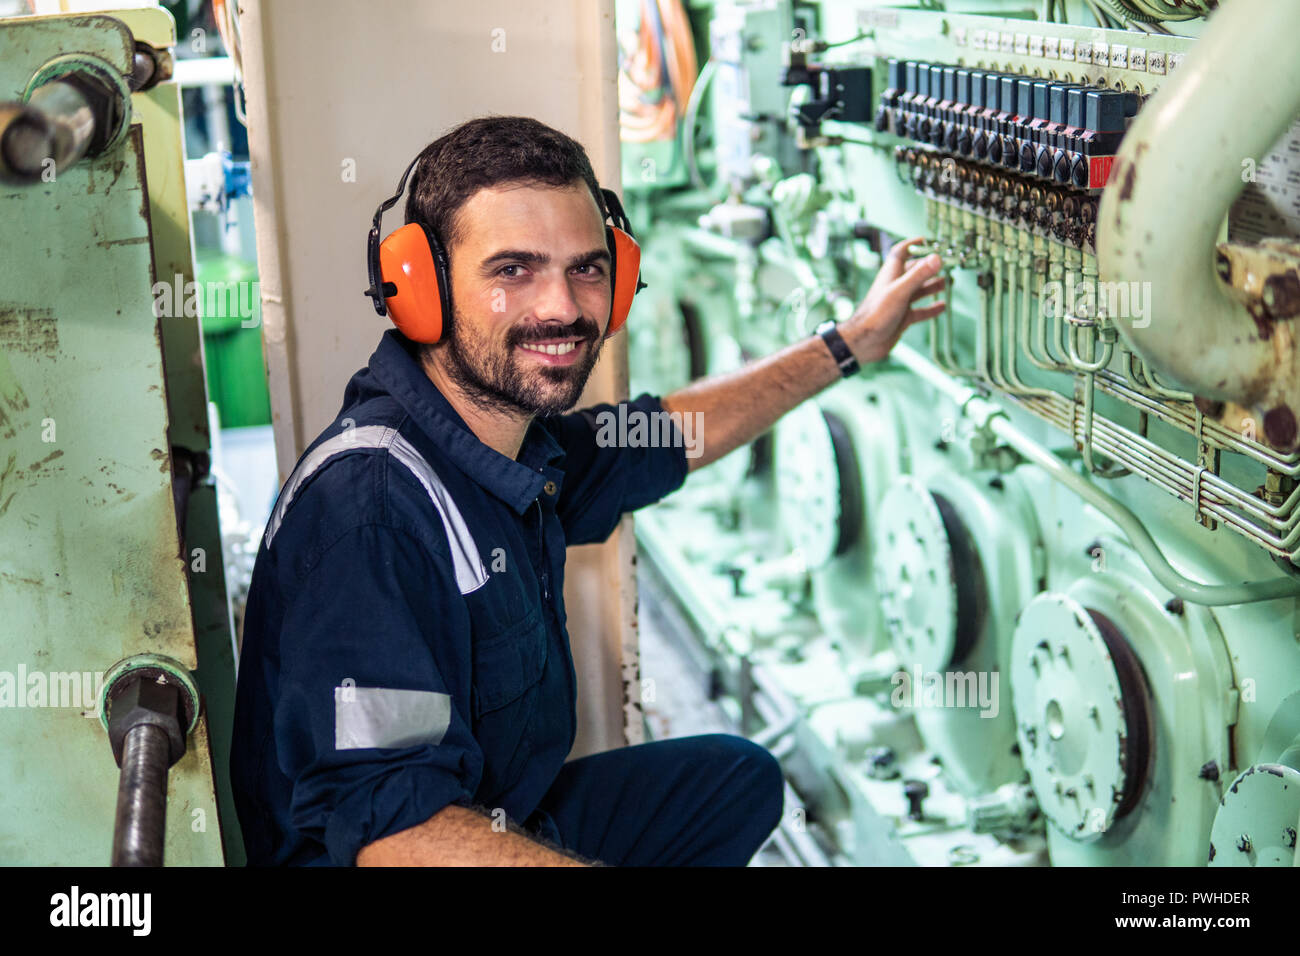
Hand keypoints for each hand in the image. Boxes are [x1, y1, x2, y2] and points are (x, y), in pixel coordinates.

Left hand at [841, 237, 945, 363]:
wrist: (863, 342)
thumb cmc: (876, 315)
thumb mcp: (900, 291)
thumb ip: (919, 275)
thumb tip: (937, 258)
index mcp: (891, 275)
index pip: (901, 252)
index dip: (913, 245)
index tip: (928, 241)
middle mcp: (895, 286)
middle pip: (915, 271)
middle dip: (930, 267)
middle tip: (948, 264)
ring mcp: (899, 302)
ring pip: (919, 290)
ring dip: (933, 286)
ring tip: (949, 282)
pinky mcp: (902, 317)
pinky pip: (920, 311)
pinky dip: (931, 308)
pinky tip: (942, 306)